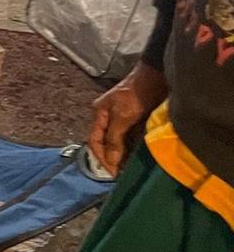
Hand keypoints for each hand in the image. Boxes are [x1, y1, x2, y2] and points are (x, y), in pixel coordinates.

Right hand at [88, 61, 168, 175]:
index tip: (113, 174)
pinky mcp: (137, 120)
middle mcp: (109, 118)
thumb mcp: (122, 116)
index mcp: (100, 114)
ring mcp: (123, 119)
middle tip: (124, 175)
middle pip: (107, 144)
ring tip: (133, 170)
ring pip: (120, 143)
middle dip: (114, 159)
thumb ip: (114, 138)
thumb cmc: (136, 94)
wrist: (156, 76)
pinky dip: (135, 149)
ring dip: (125, 156)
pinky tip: (141, 158)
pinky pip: (132, 139)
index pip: (95, 142)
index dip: (102, 158)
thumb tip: (111, 160)